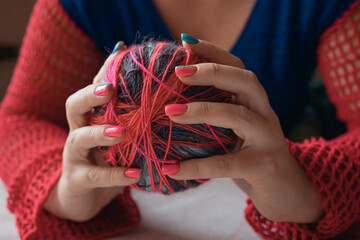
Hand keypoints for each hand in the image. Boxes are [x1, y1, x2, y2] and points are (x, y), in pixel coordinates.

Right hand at [44, 42, 140, 221]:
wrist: (83, 197)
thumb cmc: (105, 159)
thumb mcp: (116, 136)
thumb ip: (129, 115)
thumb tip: (147, 84)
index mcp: (89, 118)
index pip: (92, 90)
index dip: (103, 74)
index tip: (121, 57)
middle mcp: (77, 132)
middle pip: (73, 106)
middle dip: (89, 95)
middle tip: (108, 89)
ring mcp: (74, 157)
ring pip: (78, 138)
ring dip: (99, 133)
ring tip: (121, 132)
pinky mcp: (77, 181)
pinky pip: (94, 177)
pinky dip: (115, 174)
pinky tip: (135, 173)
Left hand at [163, 38, 323, 222]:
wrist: (285, 190)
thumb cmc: (251, 156)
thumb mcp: (237, 130)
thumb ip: (217, 114)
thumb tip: (172, 103)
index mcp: (255, 103)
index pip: (238, 67)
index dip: (214, 52)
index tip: (185, 43)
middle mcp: (265, 115)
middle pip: (246, 81)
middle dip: (212, 72)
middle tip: (179, 73)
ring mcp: (268, 139)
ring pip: (239, 117)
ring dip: (202, 110)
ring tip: (171, 112)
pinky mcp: (264, 166)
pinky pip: (227, 164)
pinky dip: (197, 166)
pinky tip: (171, 168)